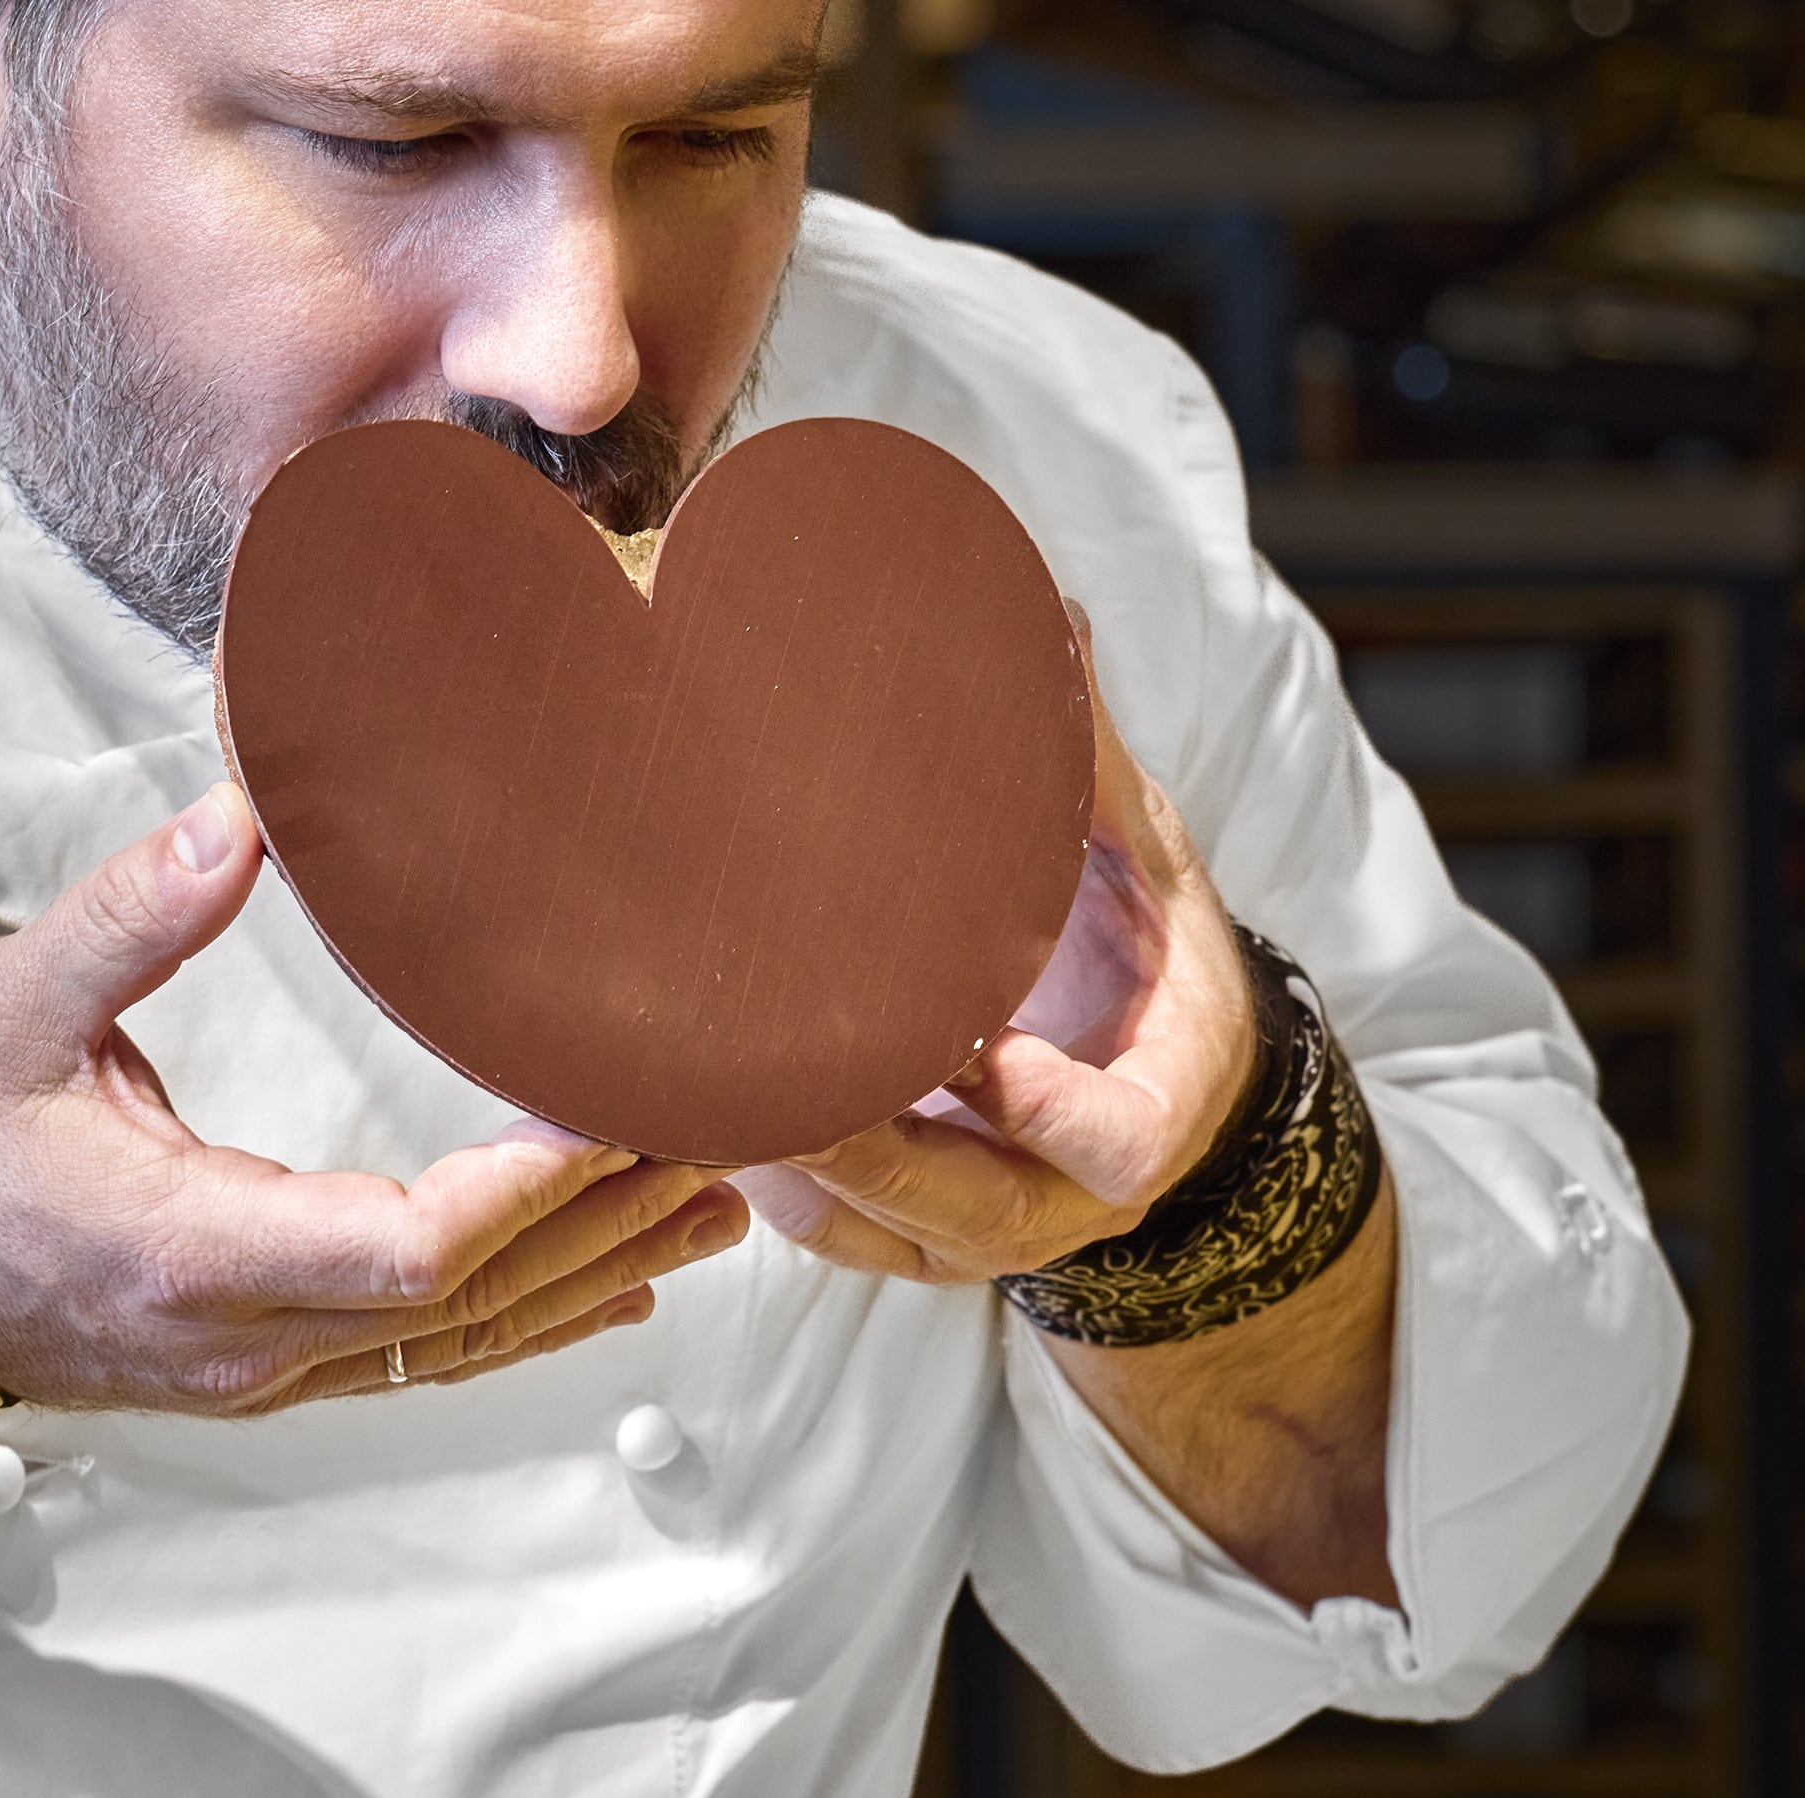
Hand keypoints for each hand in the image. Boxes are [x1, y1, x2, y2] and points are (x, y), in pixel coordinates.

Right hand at [0, 784, 745, 1410]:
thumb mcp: (8, 1011)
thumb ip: (130, 917)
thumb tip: (242, 819)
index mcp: (198, 1247)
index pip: (412, 1250)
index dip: (533, 1189)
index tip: (625, 1114)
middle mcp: (252, 1329)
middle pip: (476, 1303)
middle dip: (611, 1220)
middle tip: (726, 1136)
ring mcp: (264, 1360)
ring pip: (468, 1342)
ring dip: (599, 1273)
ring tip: (717, 1207)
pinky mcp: (265, 1355)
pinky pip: (428, 1354)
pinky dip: (532, 1318)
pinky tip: (610, 1288)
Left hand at [738, 608, 1253, 1281]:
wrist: (1153, 1065)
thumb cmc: (1146, 950)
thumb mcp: (1146, 855)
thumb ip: (1090, 760)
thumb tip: (1050, 620)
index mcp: (1157, 1099)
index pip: (1121, 1146)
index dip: (1055, 1115)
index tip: (987, 1052)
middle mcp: (1073, 1193)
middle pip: (976, 1211)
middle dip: (878, 1152)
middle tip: (787, 1077)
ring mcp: (994, 1230)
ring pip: (891, 1236)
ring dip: (802, 1175)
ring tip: (710, 1096)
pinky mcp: (923, 1237)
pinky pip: (841, 1241)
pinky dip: (774, 1193)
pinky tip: (704, 1123)